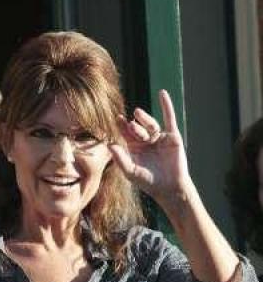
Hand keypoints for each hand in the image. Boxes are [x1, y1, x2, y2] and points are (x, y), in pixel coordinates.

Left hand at [110, 90, 190, 207]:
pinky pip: (169, 119)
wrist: (169, 187)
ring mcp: (159, 138)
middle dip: (133, 127)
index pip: (125, 134)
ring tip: (137, 113)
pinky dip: (166, 106)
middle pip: (137, 129)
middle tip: (129, 124)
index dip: (120, 126)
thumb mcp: (131, 171)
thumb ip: (120, 158)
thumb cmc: (148, 182)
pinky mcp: (172, 136)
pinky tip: (162, 94)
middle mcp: (146, 141)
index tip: (115, 119)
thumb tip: (109, 144)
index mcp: (134, 148)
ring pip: (150, 124)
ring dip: (144, 118)